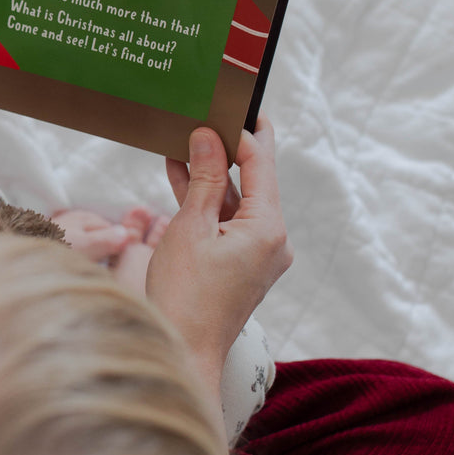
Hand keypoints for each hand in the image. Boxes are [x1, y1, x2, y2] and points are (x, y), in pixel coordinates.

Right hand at [146, 117, 291, 392]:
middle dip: (226, 149)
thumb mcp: (190, 226)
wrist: (183, 351)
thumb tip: (208, 136)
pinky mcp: (242, 265)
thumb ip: (204, 178)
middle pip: (253, 181)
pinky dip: (207, 202)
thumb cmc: (185, 295)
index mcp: (268, 229)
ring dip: (210, 176)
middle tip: (208, 114)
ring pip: (236, 201)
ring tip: (181, 143)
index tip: (228, 103)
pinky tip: (181, 177)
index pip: (262, 164)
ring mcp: (259, 255)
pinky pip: (228, 221)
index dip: (244, 131)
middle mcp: (273, 240)